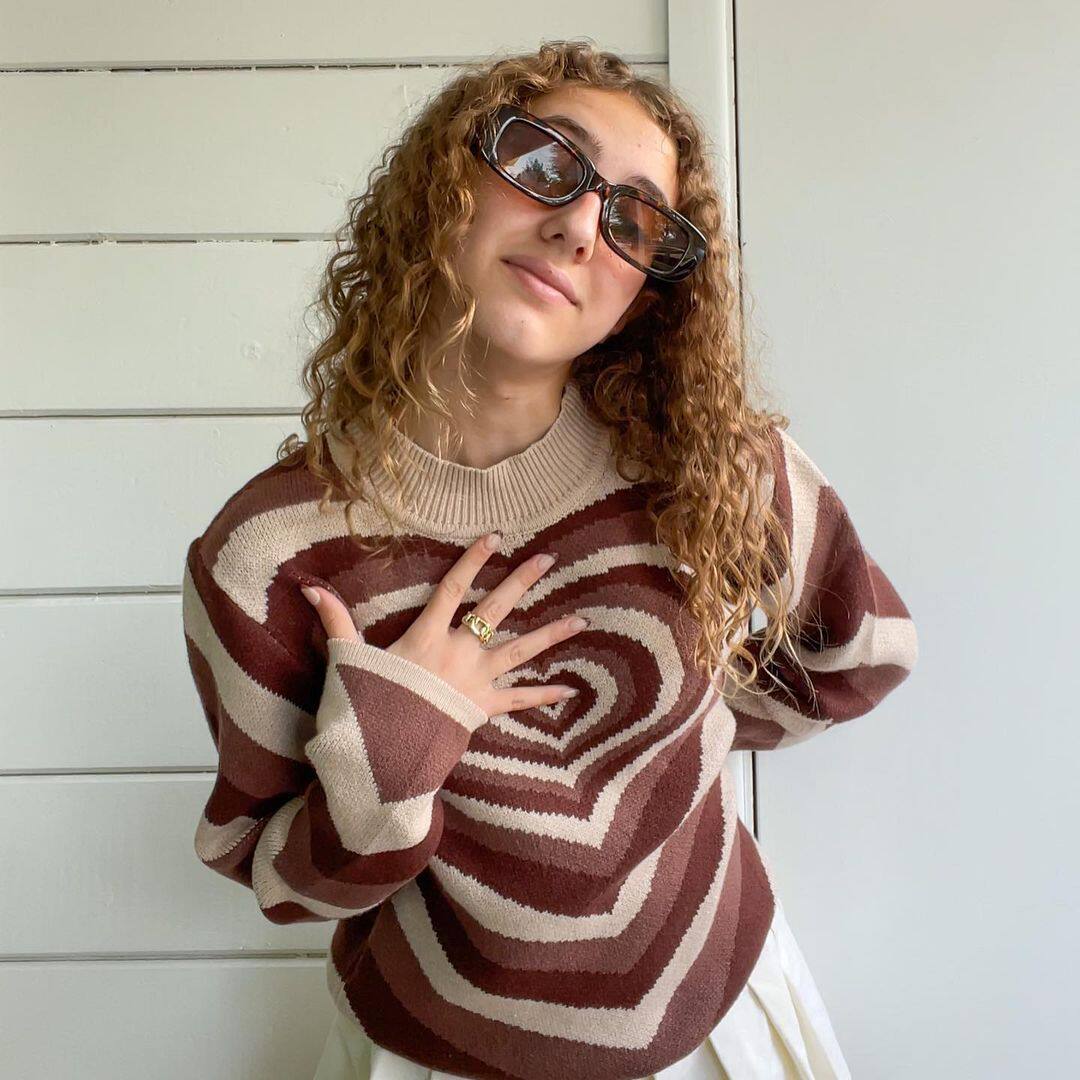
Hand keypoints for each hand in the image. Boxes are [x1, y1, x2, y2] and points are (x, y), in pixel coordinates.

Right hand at [300, 532, 587, 719]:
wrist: (382, 757)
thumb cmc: (365, 706)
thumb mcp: (348, 659)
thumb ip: (335, 620)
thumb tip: (308, 586)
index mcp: (427, 636)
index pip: (454, 588)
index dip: (474, 560)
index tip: (496, 536)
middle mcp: (458, 653)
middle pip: (496, 610)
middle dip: (522, 582)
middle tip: (548, 559)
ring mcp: (475, 681)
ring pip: (521, 652)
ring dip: (551, 634)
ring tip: (582, 619)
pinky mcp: (483, 709)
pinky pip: (519, 700)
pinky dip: (544, 695)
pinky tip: (569, 688)